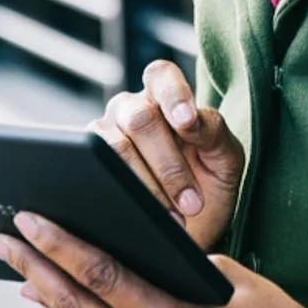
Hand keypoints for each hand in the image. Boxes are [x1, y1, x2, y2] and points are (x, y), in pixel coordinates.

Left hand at [0, 213, 307, 307]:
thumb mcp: (227, 277)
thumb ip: (171, 266)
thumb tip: (120, 251)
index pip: (102, 276)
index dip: (59, 246)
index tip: (27, 220)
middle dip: (34, 270)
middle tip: (0, 239)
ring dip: (52, 298)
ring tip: (21, 267)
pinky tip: (63, 303)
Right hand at [91, 59, 243, 250]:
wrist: (187, 231)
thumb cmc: (208, 189)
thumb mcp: (224, 161)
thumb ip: (215, 133)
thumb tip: (193, 120)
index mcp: (164, 98)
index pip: (162, 76)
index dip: (174, 94)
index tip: (187, 123)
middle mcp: (129, 110)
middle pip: (141, 119)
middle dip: (169, 165)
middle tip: (192, 204)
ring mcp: (103, 136)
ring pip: (116, 148)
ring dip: (149, 187)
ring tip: (174, 220)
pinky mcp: (82, 167)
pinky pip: (93, 174)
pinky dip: (119, 195)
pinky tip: (138, 215)